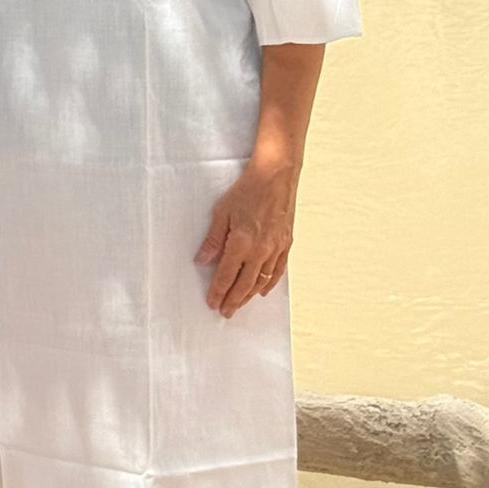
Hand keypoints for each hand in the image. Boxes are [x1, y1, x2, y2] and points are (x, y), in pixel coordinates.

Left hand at [194, 157, 297, 317]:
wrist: (276, 175)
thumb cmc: (247, 189)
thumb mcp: (222, 211)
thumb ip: (213, 239)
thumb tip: (202, 261)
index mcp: (242, 242)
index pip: (226, 276)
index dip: (218, 292)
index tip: (212, 303)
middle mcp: (260, 250)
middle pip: (244, 284)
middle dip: (233, 301)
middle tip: (224, 312)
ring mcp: (276, 249)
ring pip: (261, 282)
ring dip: (248, 296)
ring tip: (239, 305)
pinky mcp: (286, 244)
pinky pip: (277, 271)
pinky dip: (268, 284)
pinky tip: (261, 291)